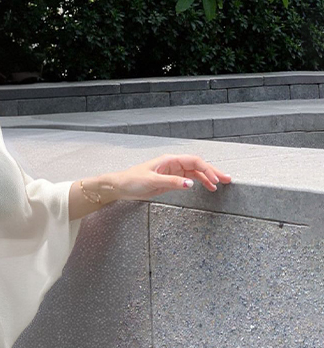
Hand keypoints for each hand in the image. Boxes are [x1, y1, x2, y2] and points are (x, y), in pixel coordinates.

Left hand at [116, 154, 231, 200]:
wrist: (121, 186)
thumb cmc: (132, 180)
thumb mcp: (152, 181)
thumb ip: (172, 182)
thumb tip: (190, 184)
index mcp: (169, 160)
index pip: (194, 161)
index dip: (207, 169)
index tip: (215, 179)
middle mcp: (173, 164)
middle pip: (197, 166)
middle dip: (212, 172)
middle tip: (227, 180)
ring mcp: (172, 173)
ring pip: (194, 173)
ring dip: (207, 178)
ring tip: (219, 185)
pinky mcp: (170, 181)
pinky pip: (187, 180)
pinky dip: (198, 183)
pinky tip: (205, 187)